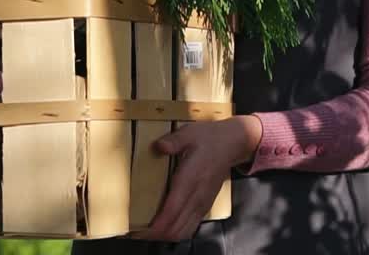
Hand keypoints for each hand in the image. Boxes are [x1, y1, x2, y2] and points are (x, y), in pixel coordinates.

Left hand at [133, 115, 261, 241]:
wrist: (232, 144)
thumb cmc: (209, 138)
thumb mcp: (189, 132)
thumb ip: (174, 141)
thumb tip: (158, 146)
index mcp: (190, 180)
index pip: (171, 211)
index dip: (155, 226)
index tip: (139, 230)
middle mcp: (197, 196)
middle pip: (175, 228)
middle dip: (155, 235)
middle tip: (136, 232)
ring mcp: (202, 204)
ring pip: (183, 231)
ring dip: (165, 236)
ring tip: (147, 232)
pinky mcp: (205, 206)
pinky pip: (190, 227)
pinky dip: (176, 232)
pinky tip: (164, 229)